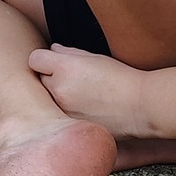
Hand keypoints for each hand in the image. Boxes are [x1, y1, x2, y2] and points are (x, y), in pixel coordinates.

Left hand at [27, 44, 147, 134]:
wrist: (141, 106)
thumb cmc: (122, 79)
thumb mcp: (96, 58)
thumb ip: (69, 52)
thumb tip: (53, 50)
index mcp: (64, 67)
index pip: (35, 59)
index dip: (44, 60)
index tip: (53, 64)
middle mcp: (59, 88)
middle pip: (39, 80)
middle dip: (51, 79)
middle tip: (72, 82)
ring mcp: (63, 110)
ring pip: (47, 100)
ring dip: (57, 98)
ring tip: (80, 97)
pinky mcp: (69, 126)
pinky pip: (59, 117)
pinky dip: (66, 113)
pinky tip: (84, 110)